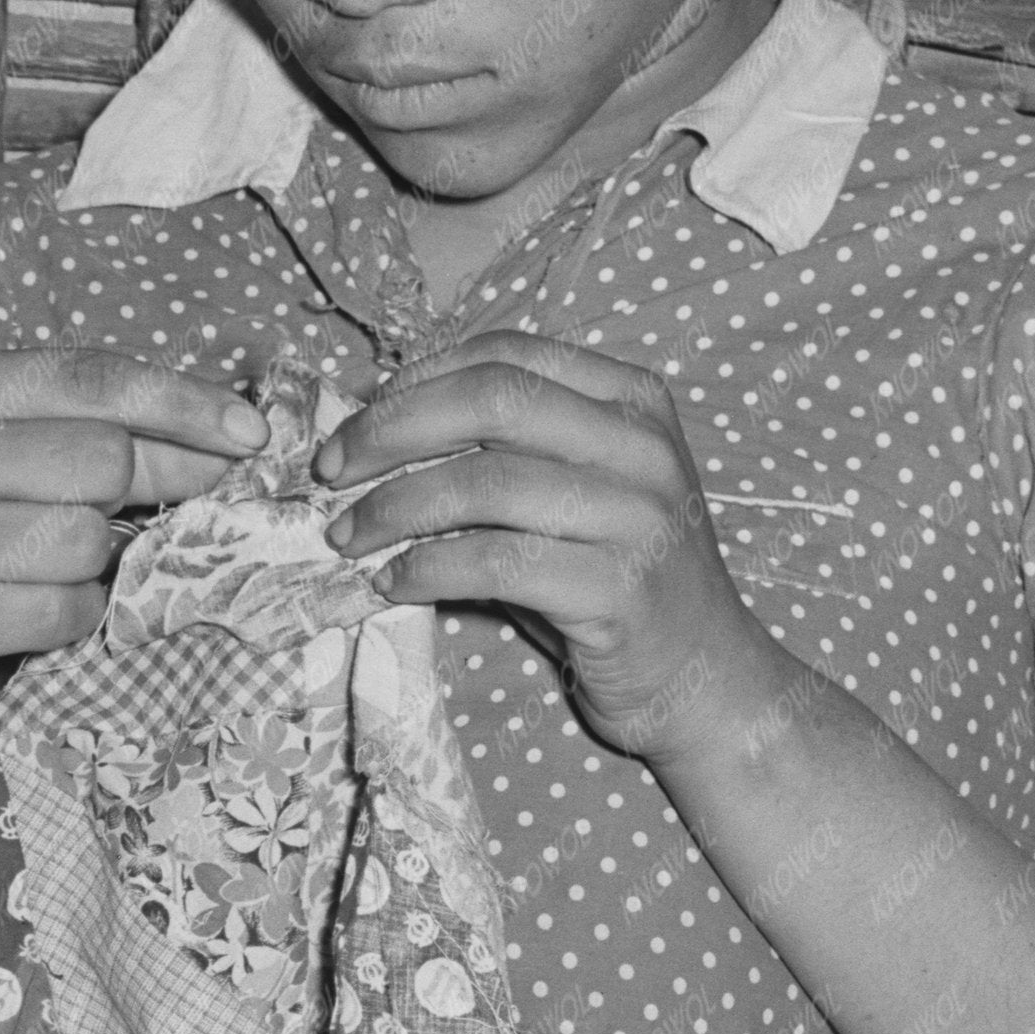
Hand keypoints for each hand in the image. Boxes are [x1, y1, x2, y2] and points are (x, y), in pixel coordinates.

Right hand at [0, 346, 268, 729]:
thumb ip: (78, 422)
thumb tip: (221, 436)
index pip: (91, 379)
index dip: (183, 405)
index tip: (252, 434)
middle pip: (104, 460)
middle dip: (150, 490)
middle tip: (156, 515)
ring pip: (90, 542)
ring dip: (99, 563)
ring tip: (48, 565)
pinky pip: (66, 610)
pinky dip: (72, 615)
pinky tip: (31, 609)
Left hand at [334, 333, 792, 778]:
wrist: (702, 677)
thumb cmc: (614, 579)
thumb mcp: (570, 495)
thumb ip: (501, 452)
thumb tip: (376, 433)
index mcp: (630, 398)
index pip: (505, 356)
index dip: (416, 382)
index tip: (357, 424)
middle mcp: (641, 444)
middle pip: (491, 400)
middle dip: (391, 430)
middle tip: (332, 473)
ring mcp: (637, 515)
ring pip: (485, 481)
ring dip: (394, 507)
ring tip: (348, 537)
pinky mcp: (618, 588)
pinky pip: (495, 562)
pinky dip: (425, 569)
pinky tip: (391, 583)